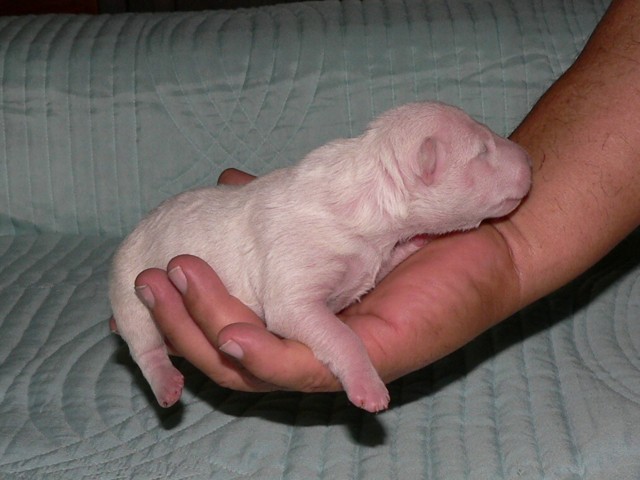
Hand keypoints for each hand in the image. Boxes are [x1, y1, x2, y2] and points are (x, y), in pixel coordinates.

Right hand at [127, 168, 523, 393]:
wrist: (491, 236)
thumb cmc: (416, 230)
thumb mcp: (330, 218)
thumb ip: (277, 211)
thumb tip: (224, 181)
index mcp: (295, 323)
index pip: (219, 332)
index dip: (177, 312)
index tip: (151, 268)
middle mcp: (308, 351)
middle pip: (221, 356)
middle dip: (176, 320)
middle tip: (148, 277)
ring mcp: (336, 361)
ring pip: (248, 365)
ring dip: (204, 328)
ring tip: (178, 280)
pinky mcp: (367, 358)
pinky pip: (302, 367)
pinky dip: (262, 354)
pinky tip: (232, 329)